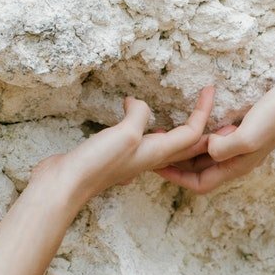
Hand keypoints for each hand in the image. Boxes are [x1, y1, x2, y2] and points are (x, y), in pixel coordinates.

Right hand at [30, 86, 217, 207]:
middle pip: (185, 144)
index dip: (203, 111)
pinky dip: (148, 127)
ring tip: (184, 114)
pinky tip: (138, 119)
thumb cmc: (97, 164)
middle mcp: (150, 158)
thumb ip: (139, 116)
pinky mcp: (116, 156)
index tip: (210, 89)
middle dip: (202, 127)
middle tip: (210, 108)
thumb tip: (137, 104)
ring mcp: (133, 159)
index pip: (192, 133)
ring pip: (165, 144)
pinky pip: (142, 140)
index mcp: (158, 153)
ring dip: (178, 129)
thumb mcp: (125, 134)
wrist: (65, 185)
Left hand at [154, 70, 274, 193]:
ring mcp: (242, 146)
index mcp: (236, 166)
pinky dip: (202, 135)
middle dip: (177, 164)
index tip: (156, 167)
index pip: (199, 183)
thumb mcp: (248, 135)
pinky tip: (194, 124)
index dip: (176, 178)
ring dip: (188, 150)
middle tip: (155, 152)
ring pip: (207, 155)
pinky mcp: (246, 130)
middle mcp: (237, 159)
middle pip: (200, 171)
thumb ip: (225, 146)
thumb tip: (207, 149)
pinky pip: (217, 139)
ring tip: (168, 138)